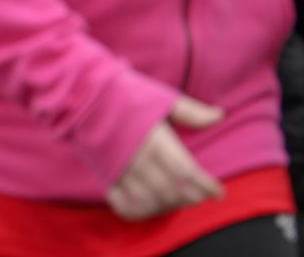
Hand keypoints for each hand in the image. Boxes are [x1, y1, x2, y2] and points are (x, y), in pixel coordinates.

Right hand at [106, 97, 223, 220]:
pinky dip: (139, 211)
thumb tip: (220, 115)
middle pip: (171, 192)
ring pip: (150, 201)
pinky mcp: (105, 174)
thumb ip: (191, 111)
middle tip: (201, 195)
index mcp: (155, 140)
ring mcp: (120, 170)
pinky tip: (150, 206)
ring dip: (169, 206)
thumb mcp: (162, 98)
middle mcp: (139, 159)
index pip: (187, 173)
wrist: (84, 93)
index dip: (206, 186)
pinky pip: (123, 204)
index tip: (218, 191)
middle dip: (191, 198)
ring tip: (179, 201)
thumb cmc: (125, 92)